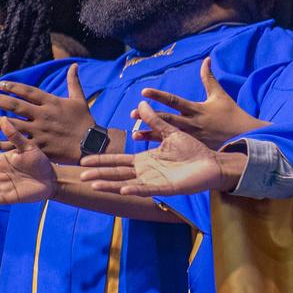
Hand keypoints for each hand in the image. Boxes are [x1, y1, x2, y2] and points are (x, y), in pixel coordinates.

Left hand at [0, 63, 93, 163]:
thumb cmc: (85, 121)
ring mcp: (40, 132)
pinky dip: (4, 144)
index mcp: (51, 102)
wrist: (91, 145)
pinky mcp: (40, 147)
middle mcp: (43, 115)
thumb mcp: (80, 100)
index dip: (13, 87)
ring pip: (12, 125)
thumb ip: (73, 82)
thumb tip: (74, 65)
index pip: (28, 92)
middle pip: (15, 106)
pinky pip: (19, 144)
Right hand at [81, 102, 240, 197]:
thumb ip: (154, 120)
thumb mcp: (170, 132)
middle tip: (80, 175)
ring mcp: (154, 181)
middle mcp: (146, 172)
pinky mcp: (166, 188)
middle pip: (117, 173)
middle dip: (99, 173)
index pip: (118, 160)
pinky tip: (123, 189)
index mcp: (146, 159)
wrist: (212, 163)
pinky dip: (135, 189)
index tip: (84, 161)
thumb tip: (140, 103)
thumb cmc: (193, 151)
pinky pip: (147, 189)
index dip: (102, 160)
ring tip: (93, 185)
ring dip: (110, 184)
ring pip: (127, 183)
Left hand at [135, 57, 264, 148]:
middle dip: (149, 117)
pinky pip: (175, 150)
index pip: (174, 100)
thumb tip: (206, 59)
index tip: (144, 91)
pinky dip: (162, 150)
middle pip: (167, 119)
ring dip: (150, 135)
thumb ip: (209, 78)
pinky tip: (149, 152)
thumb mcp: (220, 95)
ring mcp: (192, 138)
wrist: (245, 137)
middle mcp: (192, 124)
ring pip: (167, 136)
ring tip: (134, 135)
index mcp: (197, 109)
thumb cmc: (232, 114)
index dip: (159, 95)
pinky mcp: (194, 149)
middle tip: (132, 113)